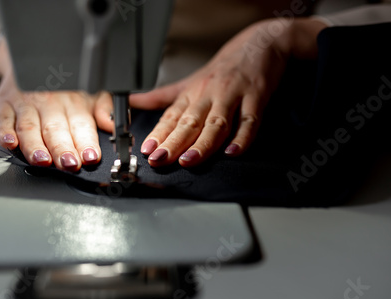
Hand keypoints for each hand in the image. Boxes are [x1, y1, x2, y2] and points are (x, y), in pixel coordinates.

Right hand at [0, 37, 101, 170]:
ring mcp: (25, 104)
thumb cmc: (63, 86)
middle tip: (69, 163)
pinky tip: (10, 143)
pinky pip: (3, 119)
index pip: (81, 125)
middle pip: (55, 129)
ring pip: (29, 127)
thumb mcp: (91, 92)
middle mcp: (49, 103)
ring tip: (42, 160)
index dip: (86, 142)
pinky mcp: (3, 105)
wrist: (28, 63)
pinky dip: (4, 132)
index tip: (90, 156)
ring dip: (35, 145)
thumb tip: (113, 124)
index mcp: (73, 102)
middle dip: (62, 148)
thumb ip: (104, 109)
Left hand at [126, 18, 326, 166]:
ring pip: (216, 123)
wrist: (258, 45)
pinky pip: (250, 120)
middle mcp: (209, 94)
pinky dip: (242, 137)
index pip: (171, 117)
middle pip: (189, 122)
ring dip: (203, 144)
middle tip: (160, 159)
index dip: (158, 134)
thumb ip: (160, 96)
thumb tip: (131, 102)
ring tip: (189, 160)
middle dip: (174, 142)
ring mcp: (233, 96)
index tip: (147, 150)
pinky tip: (233, 152)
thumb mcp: (188, 82)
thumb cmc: (222, 69)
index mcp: (192, 93)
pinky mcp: (256, 97)